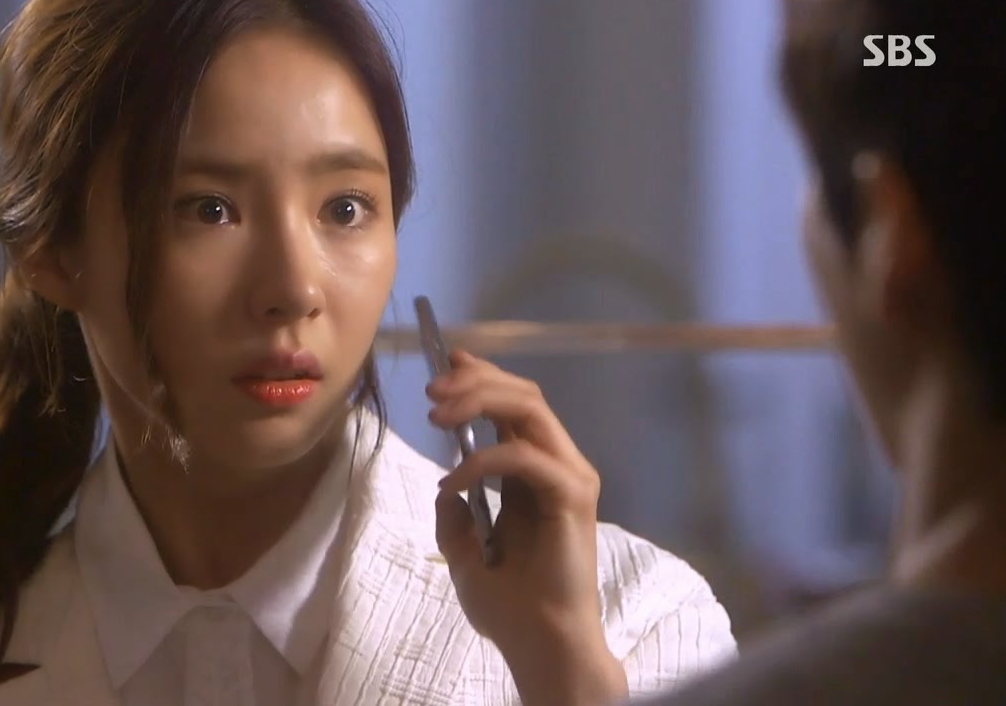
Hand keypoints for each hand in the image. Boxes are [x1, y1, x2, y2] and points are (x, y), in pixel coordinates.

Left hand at [428, 350, 627, 705]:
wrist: (538, 642)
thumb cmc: (508, 602)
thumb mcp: (463, 547)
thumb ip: (456, 510)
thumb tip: (447, 484)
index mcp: (538, 471)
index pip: (516, 405)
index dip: (483, 376)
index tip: (447, 362)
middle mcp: (560, 464)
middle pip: (524, 395)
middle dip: (476, 381)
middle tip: (433, 388)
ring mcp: (570, 478)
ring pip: (530, 411)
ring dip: (479, 400)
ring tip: (437, 413)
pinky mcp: (572, 496)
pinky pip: (523, 457)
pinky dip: (481, 461)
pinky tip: (454, 482)